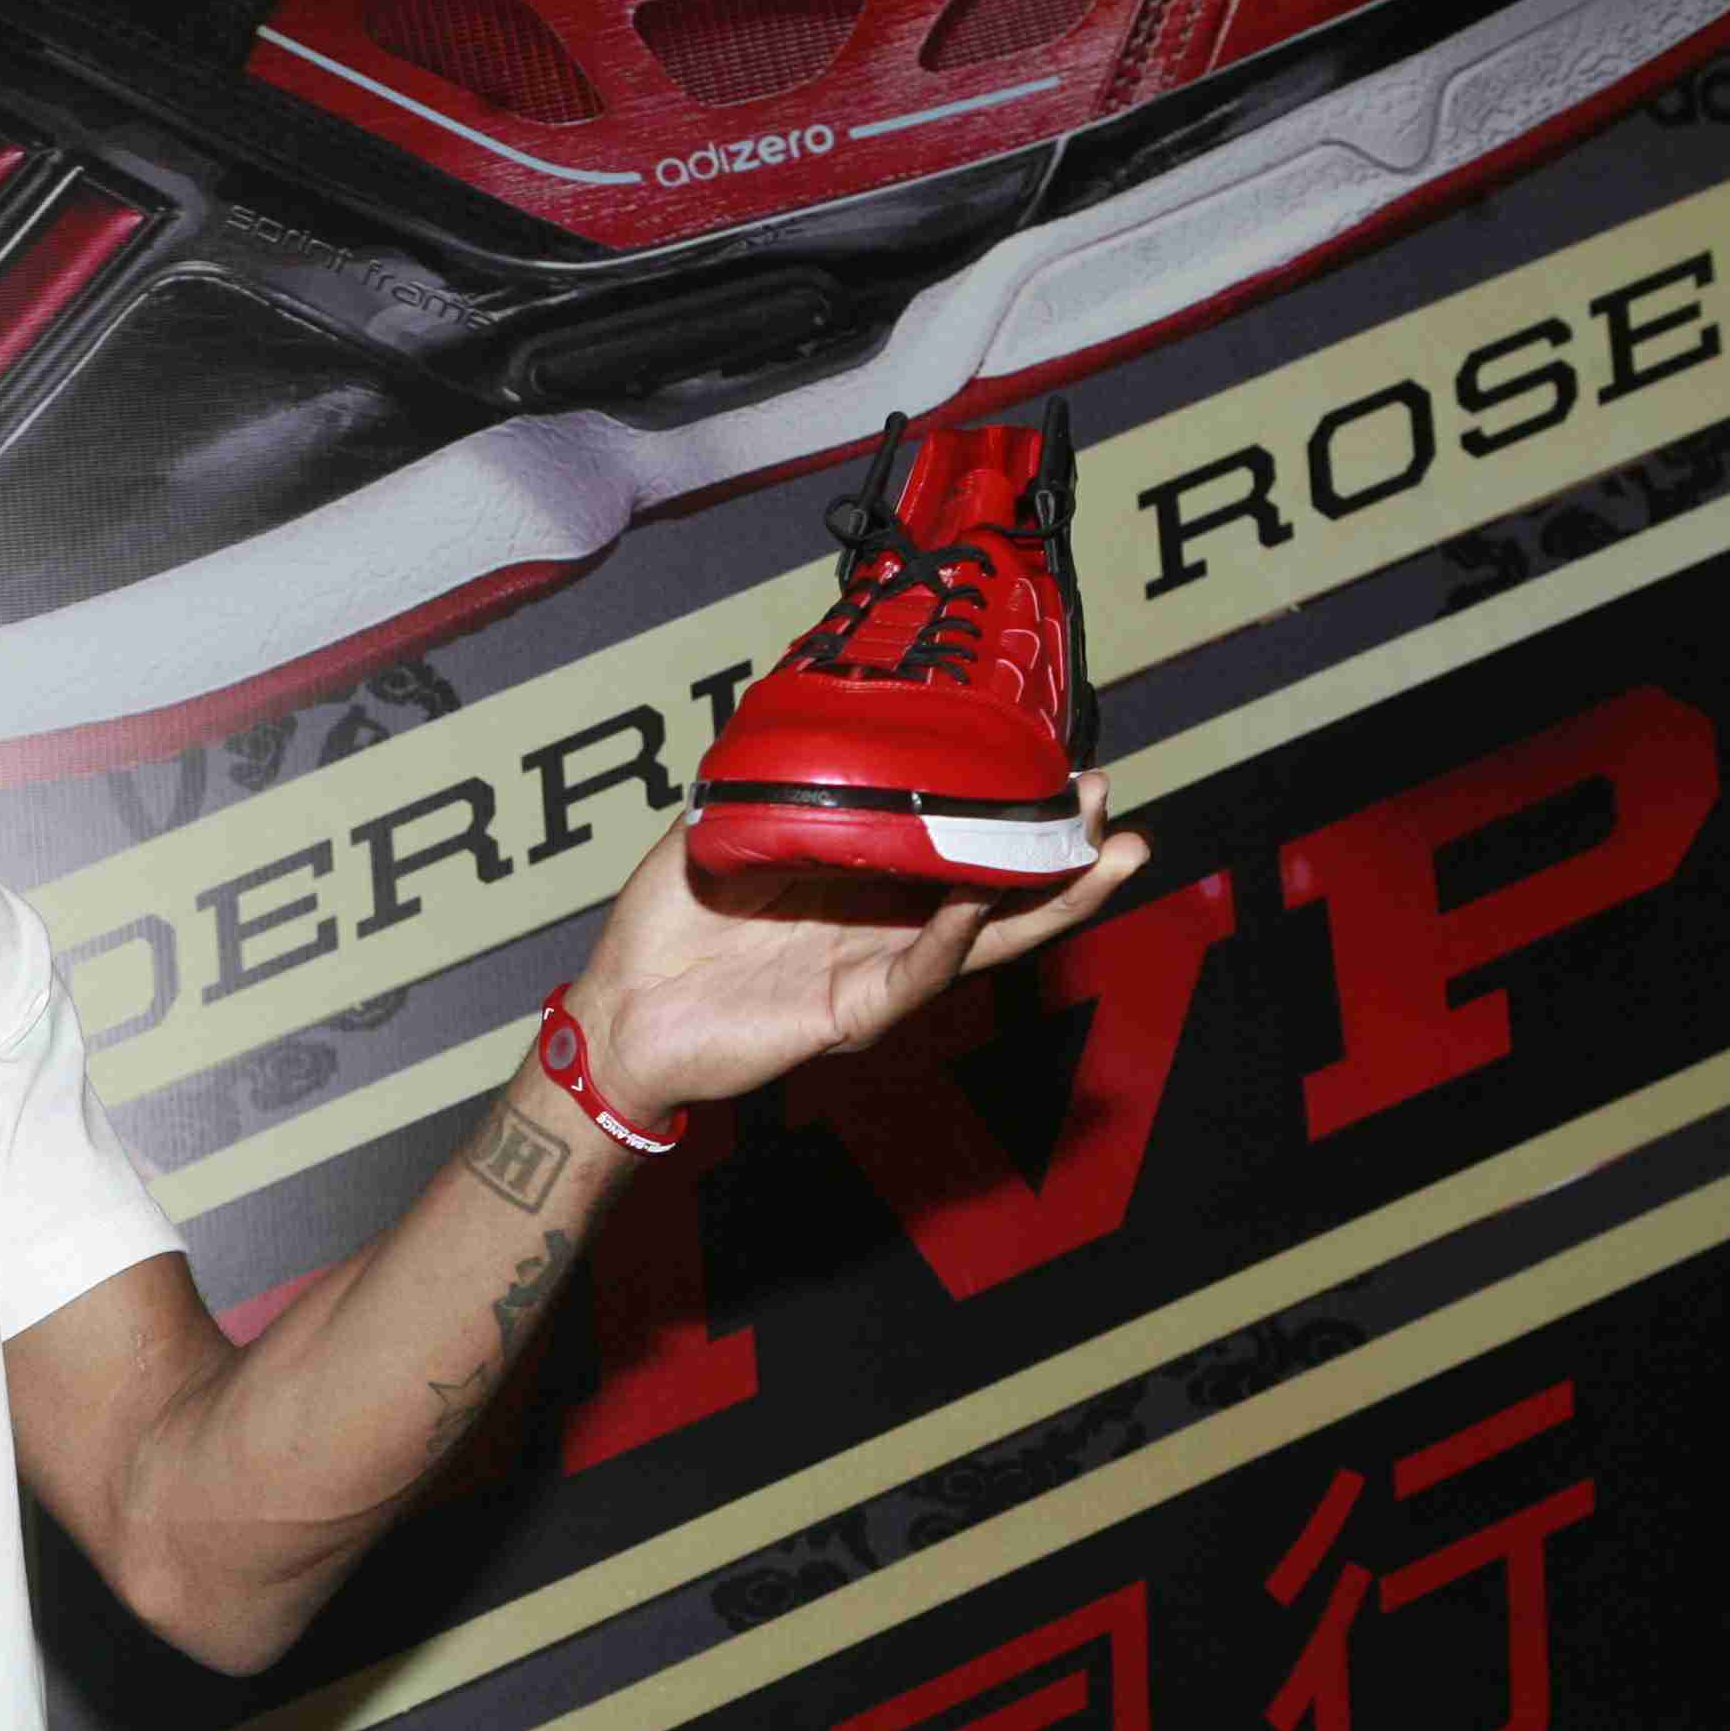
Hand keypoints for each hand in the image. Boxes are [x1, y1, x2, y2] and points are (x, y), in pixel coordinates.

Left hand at [574, 773, 1146, 1117]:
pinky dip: (951, 939)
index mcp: (862, 878)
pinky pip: (917, 974)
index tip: (1056, 763)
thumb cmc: (664, 929)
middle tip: (1110, 803)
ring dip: (1047, 898)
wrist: (619, 1012)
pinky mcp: (852, 1013)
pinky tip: (979, 903)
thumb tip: (807, 718)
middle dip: (1063, 850)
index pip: (954, 840)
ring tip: (1107, 856)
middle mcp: (884, 922)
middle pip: (998, 888)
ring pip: (986, 936)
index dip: (1007, 807)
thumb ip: (771, 786)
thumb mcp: (719, 831)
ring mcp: (876, 969)